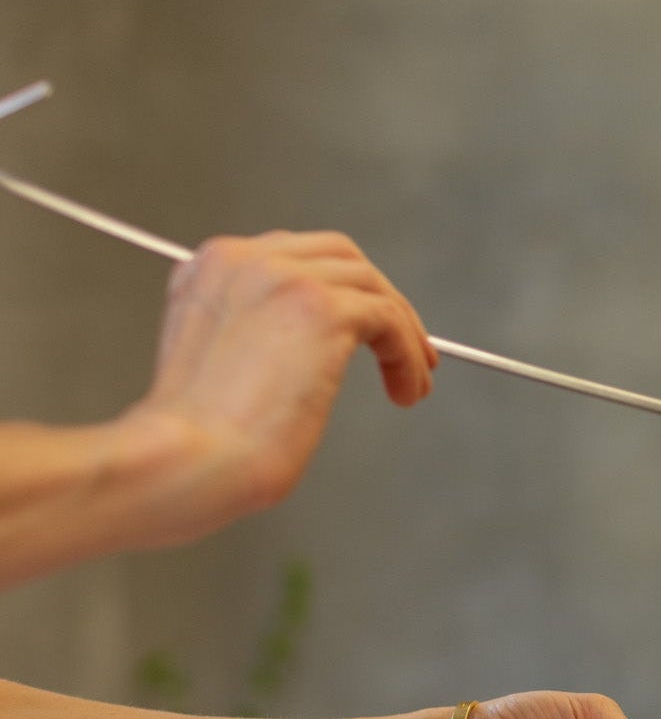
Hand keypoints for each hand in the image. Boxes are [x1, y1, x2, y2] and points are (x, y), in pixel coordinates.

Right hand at [131, 231, 436, 537]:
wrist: (186, 461)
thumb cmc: (195, 441)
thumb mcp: (216, 364)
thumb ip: (253, 334)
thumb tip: (310, 350)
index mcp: (210, 268)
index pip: (293, 257)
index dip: (338, 292)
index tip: (364, 328)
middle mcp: (244, 260)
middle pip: (339, 257)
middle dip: (379, 299)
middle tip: (406, 348)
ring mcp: (284, 278)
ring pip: (371, 285)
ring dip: (403, 332)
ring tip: (415, 380)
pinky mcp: (322, 309)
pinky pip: (388, 318)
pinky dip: (407, 354)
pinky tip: (406, 391)